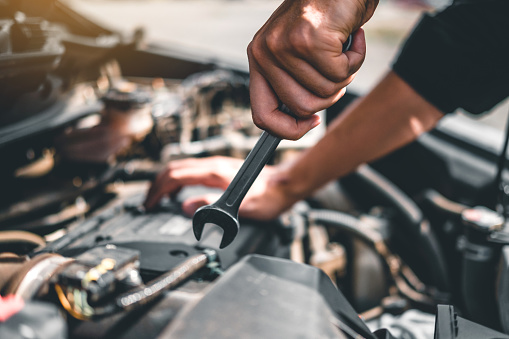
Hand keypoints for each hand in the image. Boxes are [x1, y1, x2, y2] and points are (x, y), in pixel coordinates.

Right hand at [144, 156, 297, 220]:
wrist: (284, 185)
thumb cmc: (268, 196)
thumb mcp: (243, 208)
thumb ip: (213, 207)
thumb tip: (187, 208)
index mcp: (215, 173)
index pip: (176, 176)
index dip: (159, 190)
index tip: (150, 204)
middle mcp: (214, 165)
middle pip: (174, 169)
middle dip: (156, 185)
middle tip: (148, 202)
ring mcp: (216, 165)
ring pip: (180, 168)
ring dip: (165, 182)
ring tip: (158, 198)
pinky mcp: (219, 168)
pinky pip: (190, 171)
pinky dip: (177, 180)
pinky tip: (178, 192)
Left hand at [248, 0, 376, 139]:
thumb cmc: (322, 19)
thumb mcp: (296, 52)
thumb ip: (292, 82)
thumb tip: (299, 119)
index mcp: (258, 59)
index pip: (262, 115)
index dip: (288, 129)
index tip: (311, 122)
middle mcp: (265, 53)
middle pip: (302, 107)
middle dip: (329, 96)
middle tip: (338, 71)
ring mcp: (286, 46)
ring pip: (325, 91)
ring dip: (345, 74)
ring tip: (343, 48)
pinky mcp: (310, 40)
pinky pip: (341, 72)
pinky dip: (355, 58)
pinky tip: (352, 37)